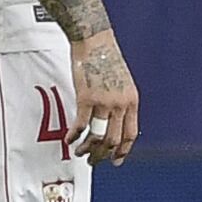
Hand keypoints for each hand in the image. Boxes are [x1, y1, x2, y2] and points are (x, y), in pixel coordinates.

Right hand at [70, 27, 140, 161]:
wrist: (95, 41)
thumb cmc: (106, 58)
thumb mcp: (123, 82)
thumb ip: (120, 102)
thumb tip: (113, 121)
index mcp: (132, 101)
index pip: (131, 134)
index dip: (123, 151)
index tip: (115, 160)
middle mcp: (120, 104)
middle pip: (113, 140)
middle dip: (102, 155)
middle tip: (93, 160)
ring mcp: (104, 102)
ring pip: (97, 136)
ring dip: (87, 149)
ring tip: (80, 152)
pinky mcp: (86, 98)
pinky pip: (81, 125)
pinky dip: (74, 136)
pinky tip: (69, 139)